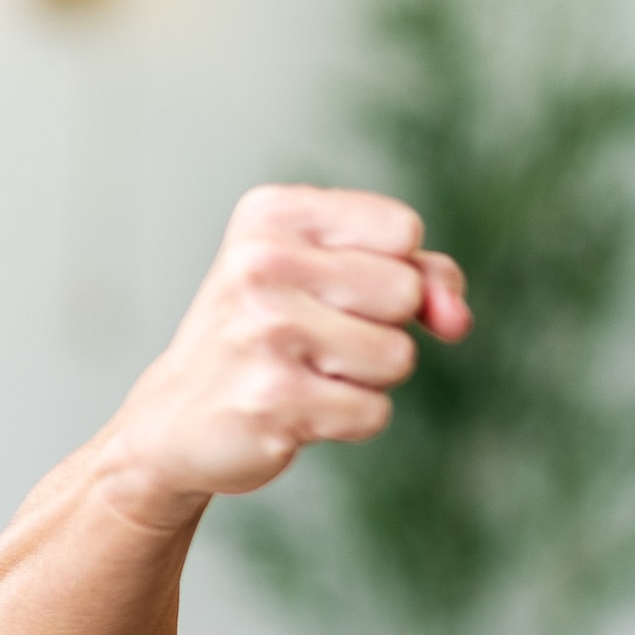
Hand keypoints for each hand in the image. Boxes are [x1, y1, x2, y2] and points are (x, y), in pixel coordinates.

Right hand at [95, 185, 471, 530]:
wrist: (177, 418)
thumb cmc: (269, 338)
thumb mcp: (334, 278)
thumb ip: (420, 276)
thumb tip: (457, 318)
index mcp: (273, 214)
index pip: (403, 230)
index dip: (395, 270)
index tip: (339, 289)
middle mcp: (261, 261)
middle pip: (406, 292)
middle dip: (383, 327)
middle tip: (317, 338)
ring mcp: (265, 329)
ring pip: (397, 355)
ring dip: (367, 378)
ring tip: (305, 372)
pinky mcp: (274, 397)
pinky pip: (374, 412)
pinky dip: (348, 421)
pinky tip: (296, 410)